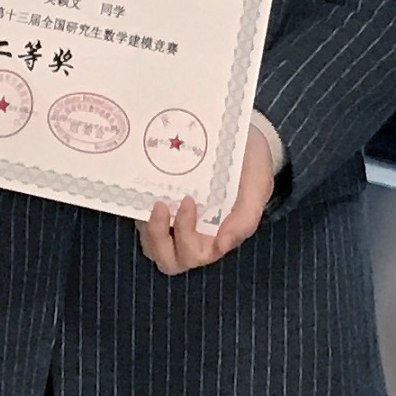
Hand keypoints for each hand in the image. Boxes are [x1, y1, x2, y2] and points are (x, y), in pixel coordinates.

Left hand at [141, 118, 278, 274]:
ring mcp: (172, 218)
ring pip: (152, 243)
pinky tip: (144, 181)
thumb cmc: (251, 167)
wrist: (243, 137)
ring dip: (148, 227)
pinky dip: (139, 206)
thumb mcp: (257, 189)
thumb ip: (244, 220)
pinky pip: (141, 214)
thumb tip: (222, 246)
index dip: (186, 237)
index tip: (189, 202)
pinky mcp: (158, 199)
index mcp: (215, 236)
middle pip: (167, 257)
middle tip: (162, 206)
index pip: (193, 255)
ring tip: (154, 199)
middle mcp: (192, 233)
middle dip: (160, 238)